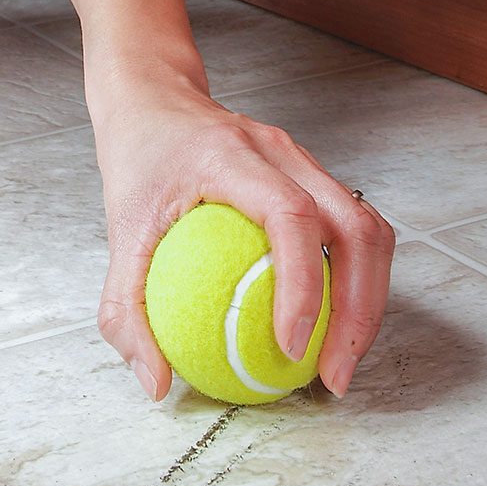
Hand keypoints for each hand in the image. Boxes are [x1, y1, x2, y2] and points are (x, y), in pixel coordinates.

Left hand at [91, 73, 394, 401]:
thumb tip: (155, 383)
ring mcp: (305, 161)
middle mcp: (280, 152)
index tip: (291, 347)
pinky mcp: (315, 177)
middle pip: (356, 227)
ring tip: (339, 362)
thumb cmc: (138, 161)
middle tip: (333, 376)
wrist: (154, 102)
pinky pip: (353, 232)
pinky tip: (330, 328)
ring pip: (369, 231)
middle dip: (358, 311)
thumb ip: (125, 308)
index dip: (303, 283)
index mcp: (230, 155)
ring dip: (367, 301)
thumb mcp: (117, 233)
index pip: (290, 214)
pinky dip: (355, 283)